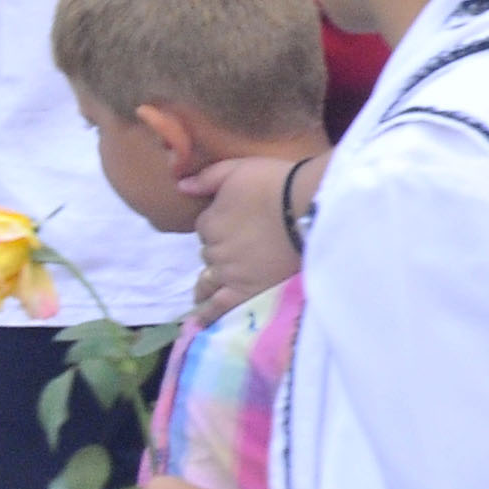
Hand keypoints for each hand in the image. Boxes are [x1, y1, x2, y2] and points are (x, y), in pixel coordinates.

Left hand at [182, 152, 313, 326]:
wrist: (308, 207)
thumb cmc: (276, 183)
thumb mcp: (238, 169)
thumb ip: (207, 178)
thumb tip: (181, 187)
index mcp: (209, 222)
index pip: (205, 228)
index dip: (219, 225)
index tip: (235, 223)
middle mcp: (214, 250)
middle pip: (210, 253)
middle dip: (220, 250)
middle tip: (241, 248)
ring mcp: (230, 273)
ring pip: (209, 280)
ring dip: (207, 283)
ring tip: (204, 292)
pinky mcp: (247, 291)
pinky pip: (220, 306)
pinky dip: (209, 313)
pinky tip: (202, 320)